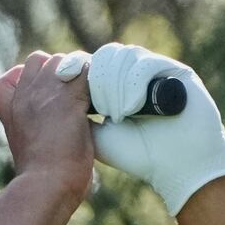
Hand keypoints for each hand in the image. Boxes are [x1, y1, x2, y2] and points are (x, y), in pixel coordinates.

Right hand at [0, 51, 94, 200]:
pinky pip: (86, 70)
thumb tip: (63, 127)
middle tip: (73, 96)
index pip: (13, 75)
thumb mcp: (26, 148)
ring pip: (63, 59)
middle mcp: (24, 95)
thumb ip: (37, 128)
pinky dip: (96, 80)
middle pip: (40, 60)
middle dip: (59, 72)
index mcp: (10, 109)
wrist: (45, 185)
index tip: (44, 94)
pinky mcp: (70, 97)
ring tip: (88, 97)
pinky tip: (100, 100)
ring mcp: (46, 93)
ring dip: (78, 73)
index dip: (30, 77)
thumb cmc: (40, 177)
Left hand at [61, 43, 224, 215]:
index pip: (90, 65)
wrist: (176, 166)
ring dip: (112, 84)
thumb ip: (76, 112)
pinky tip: (128, 108)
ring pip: (123, 58)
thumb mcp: (97, 134)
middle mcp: (136, 74)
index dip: (75, 71)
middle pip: (104, 57)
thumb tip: (47, 97)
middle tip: (88, 106)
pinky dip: (134, 84)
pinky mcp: (178, 72)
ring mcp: (157, 70)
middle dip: (92, 78)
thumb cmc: (137, 154)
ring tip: (113, 112)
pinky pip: (147, 64)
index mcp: (117, 85)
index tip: (59, 84)